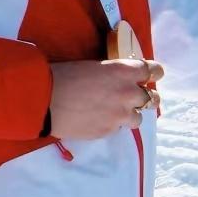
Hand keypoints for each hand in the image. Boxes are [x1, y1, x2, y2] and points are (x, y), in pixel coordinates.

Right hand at [49, 58, 163, 139]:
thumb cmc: (62, 75)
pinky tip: (97, 118)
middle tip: (136, 96)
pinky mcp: (109, 131)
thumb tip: (118, 77)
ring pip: (138, 118)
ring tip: (115, 111)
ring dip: (129, 113)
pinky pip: (118, 128)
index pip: (153, 71)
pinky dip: (112, 123)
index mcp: (123, 71)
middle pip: (152, 98)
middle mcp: (127, 93)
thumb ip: (113, 72)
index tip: (152, 74)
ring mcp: (120, 115)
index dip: (153, 72)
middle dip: (146, 96)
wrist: (44, 101)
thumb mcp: (93, 65)